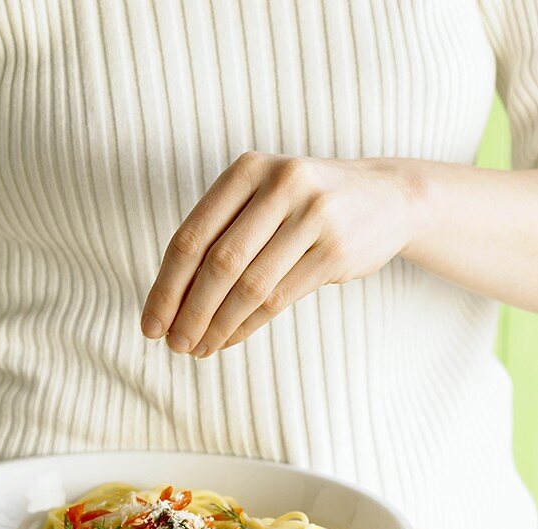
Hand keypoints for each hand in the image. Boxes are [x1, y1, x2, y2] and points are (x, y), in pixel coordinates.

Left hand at [142, 153, 419, 355]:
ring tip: (198, 349)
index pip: (191, 237)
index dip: (165, 287)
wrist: (387, 197)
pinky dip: (246, 326)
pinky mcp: (336, 250)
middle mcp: (281, 185)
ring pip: (249, 286)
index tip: (150, 325)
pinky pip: (279, 299)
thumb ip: (219, 235)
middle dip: (189, 313)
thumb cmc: (304, 206)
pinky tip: (228, 340)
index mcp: (248, 170)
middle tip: (173, 345)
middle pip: (218, 264)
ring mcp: (313, 215)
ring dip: (217, 326)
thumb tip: (168, 302)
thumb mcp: (261, 200)